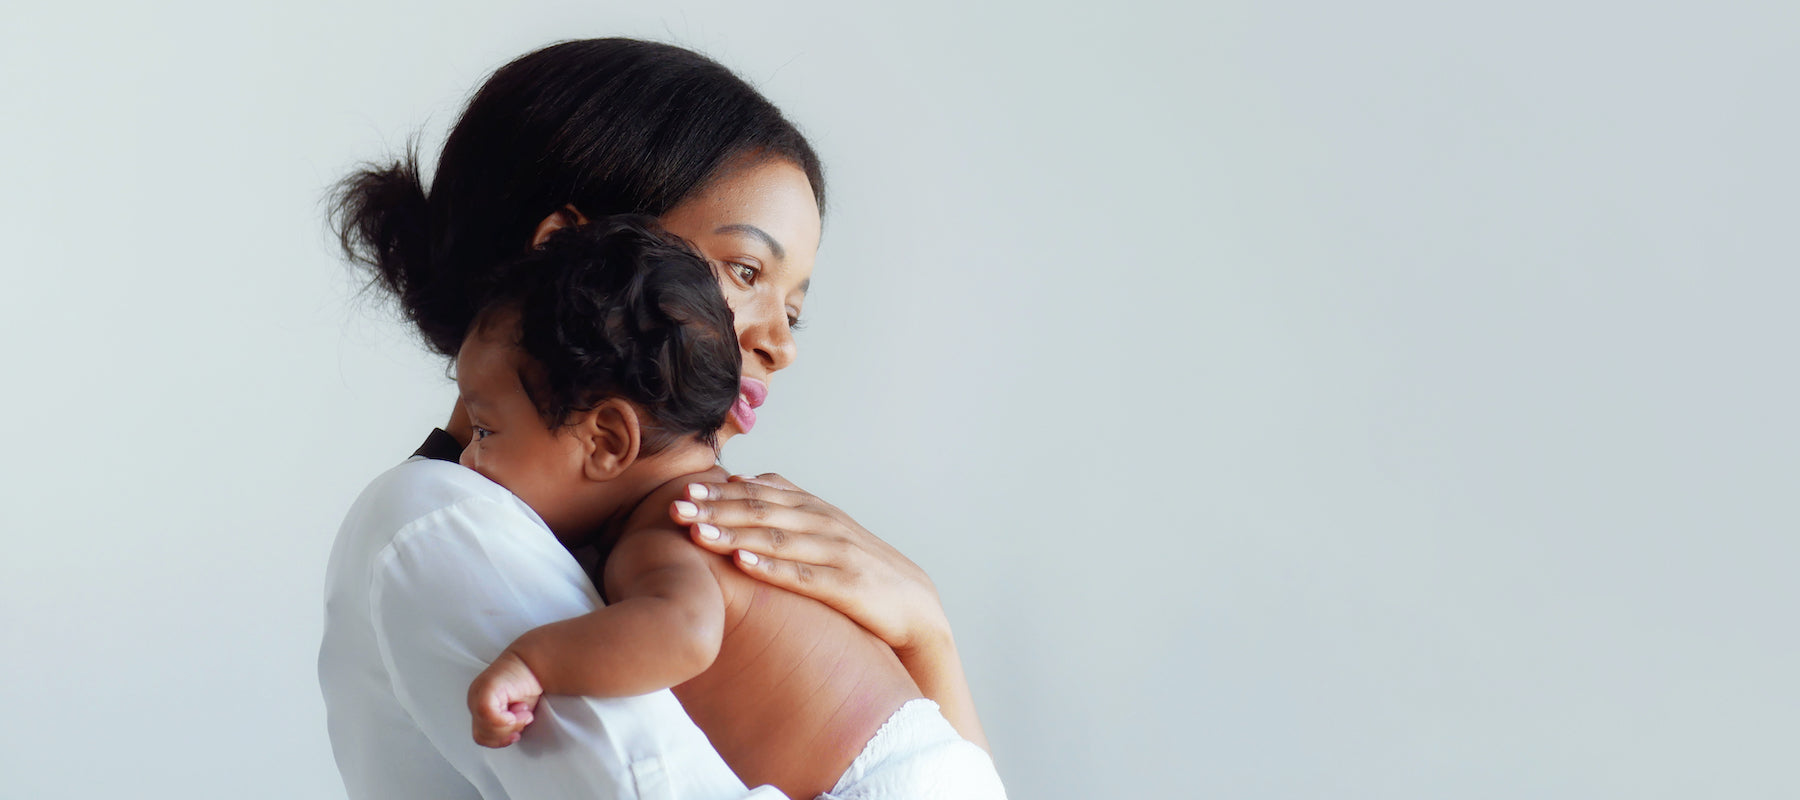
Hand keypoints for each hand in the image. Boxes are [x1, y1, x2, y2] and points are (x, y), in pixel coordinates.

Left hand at [467, 650, 541, 747]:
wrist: (533, 662)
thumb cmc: (526, 685)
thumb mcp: (515, 712)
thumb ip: (504, 724)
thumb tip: (503, 739)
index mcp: (478, 706)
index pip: (481, 736)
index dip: (499, 740)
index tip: (516, 734)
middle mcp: (474, 700)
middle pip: (482, 735)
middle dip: (506, 733)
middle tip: (523, 719)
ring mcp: (477, 694)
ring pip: (485, 728)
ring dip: (510, 725)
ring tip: (524, 711)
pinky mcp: (485, 690)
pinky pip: (489, 716)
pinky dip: (506, 719)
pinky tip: (519, 710)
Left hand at [670, 473, 949, 654]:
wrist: (914, 605)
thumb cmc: (857, 570)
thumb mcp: (823, 531)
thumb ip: (785, 505)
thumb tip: (739, 480)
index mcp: (813, 509)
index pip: (760, 493)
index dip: (720, 491)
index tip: (682, 489)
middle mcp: (823, 523)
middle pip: (762, 510)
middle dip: (716, 508)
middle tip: (675, 507)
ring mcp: (836, 553)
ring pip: (778, 538)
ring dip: (735, 533)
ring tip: (697, 533)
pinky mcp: (847, 586)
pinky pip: (803, 576)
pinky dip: (771, 567)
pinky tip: (743, 563)